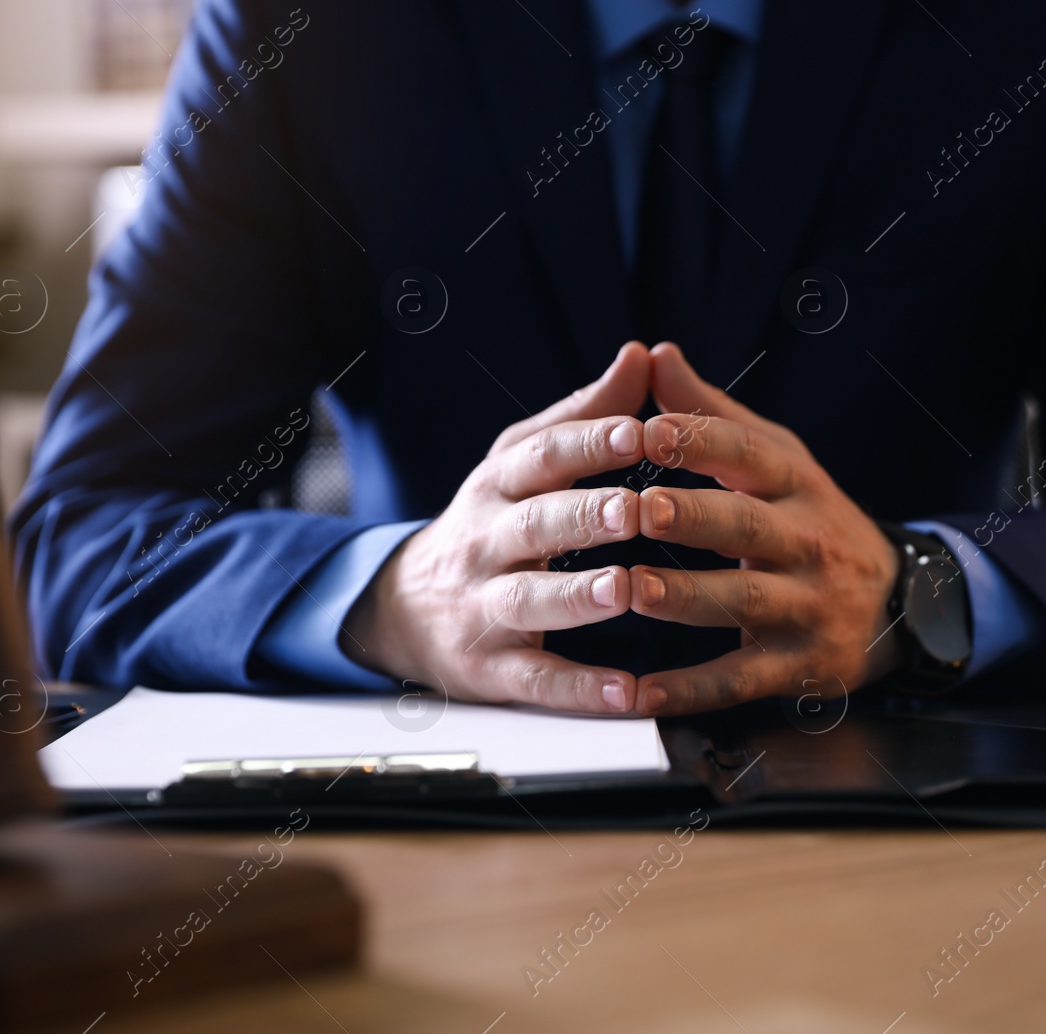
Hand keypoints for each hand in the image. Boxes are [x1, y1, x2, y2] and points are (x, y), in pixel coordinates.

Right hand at [343, 342, 650, 712]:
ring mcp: (485, 606)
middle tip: (635, 509)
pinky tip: (628, 691)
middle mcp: (487, 541)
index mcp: (500, 485)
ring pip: (530, 599)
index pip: (542, 455)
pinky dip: (581, 689)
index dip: (590, 442)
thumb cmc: (491, 522)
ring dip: (578, 596)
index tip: (638, 430)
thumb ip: (584, 415)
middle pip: (534, 524)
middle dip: (585, 516)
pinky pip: (537, 680)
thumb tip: (643, 354)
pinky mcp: (491, 669)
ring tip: (624, 589)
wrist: (403, 608)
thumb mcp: (521, 461)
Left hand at [629, 343, 900, 714]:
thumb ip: (713, 415)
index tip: (650, 426)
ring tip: (631, 589)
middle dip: (692, 517)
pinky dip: (690, 689)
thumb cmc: (811, 520)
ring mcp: (805, 607)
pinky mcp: (797, 666)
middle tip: (637, 508)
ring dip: (685, 596)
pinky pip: (739, 679)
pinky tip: (642, 691)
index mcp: (794, 484)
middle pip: (747, 528)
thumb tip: (655, 353)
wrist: (899, 604)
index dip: (701, 440)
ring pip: (742, 602)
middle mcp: (806, 542)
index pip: (749, 454)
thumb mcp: (778, 460)